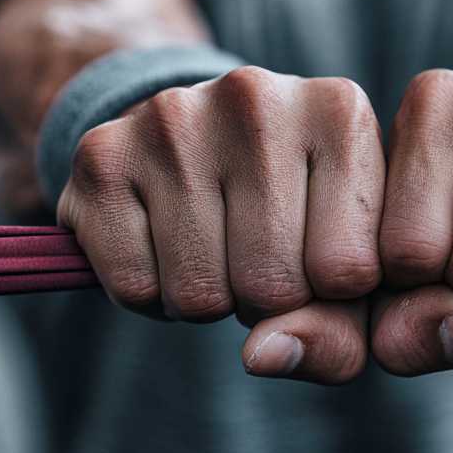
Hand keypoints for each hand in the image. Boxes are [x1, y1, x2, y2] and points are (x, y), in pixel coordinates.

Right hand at [57, 66, 385, 383]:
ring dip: (209, 300)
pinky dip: (150, 293)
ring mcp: (174, 117)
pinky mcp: (103, 152)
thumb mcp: (348, 266)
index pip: (350, 271)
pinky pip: (133, 288)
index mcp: (340, 112)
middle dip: (267, 300)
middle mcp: (258, 97)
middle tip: (260, 251)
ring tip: (215, 242)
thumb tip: (263, 355)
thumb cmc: (296, 211)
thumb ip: (340, 334)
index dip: (332, 296)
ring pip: (199, 295)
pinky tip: (165, 240)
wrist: (200, 137)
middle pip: (273, 284)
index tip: (322, 256)